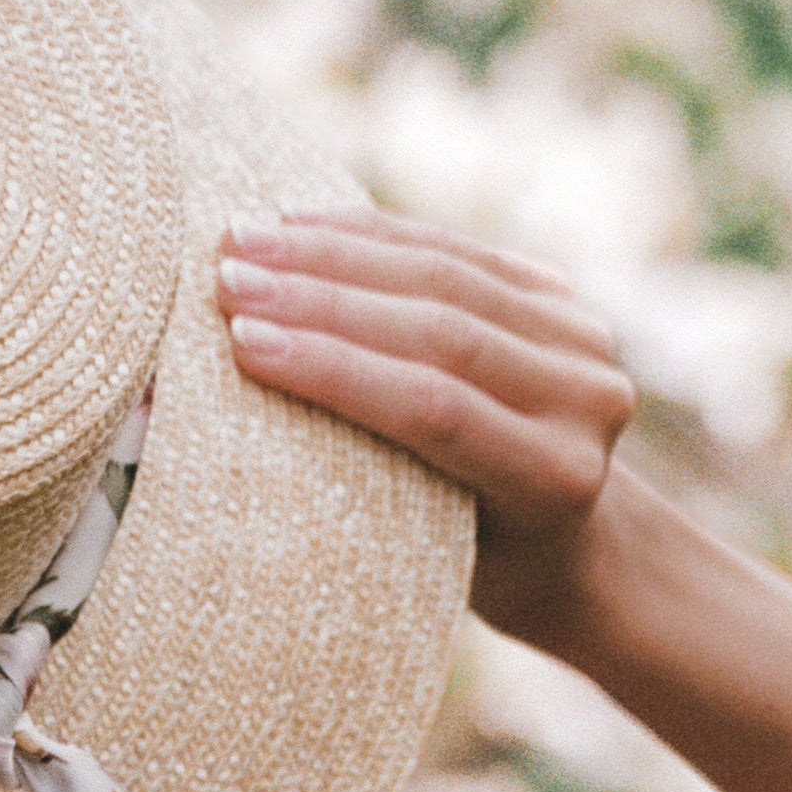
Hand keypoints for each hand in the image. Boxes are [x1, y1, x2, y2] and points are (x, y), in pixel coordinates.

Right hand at [213, 209, 638, 657]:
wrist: (566, 548)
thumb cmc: (460, 569)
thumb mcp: (421, 553)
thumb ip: (358, 485)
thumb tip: (207, 427)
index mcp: (554, 479)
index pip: (432, 407)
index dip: (335, 370)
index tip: (241, 345)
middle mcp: (584, 401)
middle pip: (441, 331)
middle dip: (322, 300)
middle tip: (226, 279)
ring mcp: (582, 339)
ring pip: (447, 277)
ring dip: (332, 254)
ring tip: (240, 242)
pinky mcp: (562, 296)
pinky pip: (456, 251)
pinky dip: (373, 235)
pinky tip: (298, 222)